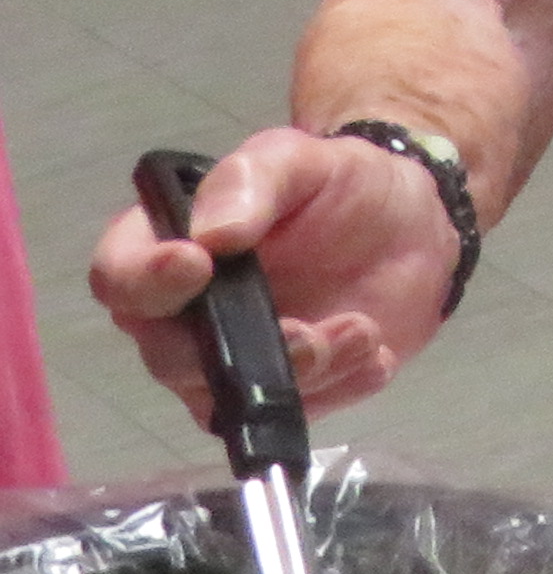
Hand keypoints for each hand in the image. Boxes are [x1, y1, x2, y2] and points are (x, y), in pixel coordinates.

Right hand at [91, 127, 459, 416]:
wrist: (412, 226)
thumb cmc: (338, 186)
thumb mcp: (298, 159)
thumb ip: (249, 181)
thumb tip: (210, 233)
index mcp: (166, 249)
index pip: (119, 277)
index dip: (144, 280)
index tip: (198, 264)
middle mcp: (180, 318)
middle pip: (168, 357)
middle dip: (236, 353)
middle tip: (309, 332)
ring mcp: (227, 361)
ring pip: (227, 399)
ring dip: (300, 374)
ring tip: (364, 331)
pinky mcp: (279, 391)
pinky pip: (289, 414)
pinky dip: (337, 391)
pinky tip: (375, 357)